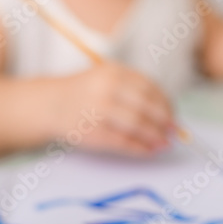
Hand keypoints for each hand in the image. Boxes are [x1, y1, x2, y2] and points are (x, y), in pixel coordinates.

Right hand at [53, 62, 174, 154]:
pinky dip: (139, 148)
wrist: (50, 105)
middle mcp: (106, 89)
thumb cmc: (85, 94)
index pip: (149, 88)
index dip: (165, 104)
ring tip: (163, 144)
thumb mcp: (107, 79)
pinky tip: (148, 151)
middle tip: (172, 132)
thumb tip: (167, 114)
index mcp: (113, 72)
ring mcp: (98, 111)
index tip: (172, 115)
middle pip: (146, 107)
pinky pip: (123, 142)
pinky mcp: (92, 132)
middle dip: (163, 122)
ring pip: (137, 125)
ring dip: (154, 137)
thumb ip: (134, 91)